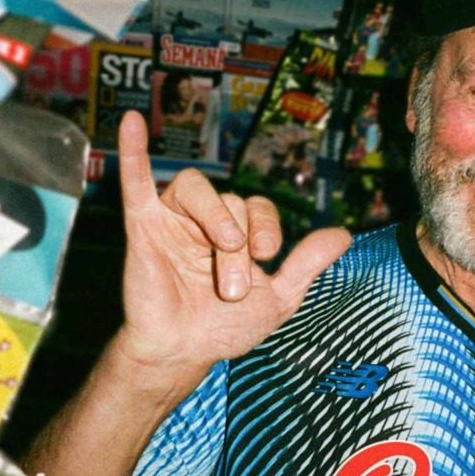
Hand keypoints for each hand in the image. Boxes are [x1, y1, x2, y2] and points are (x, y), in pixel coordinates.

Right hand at [109, 111, 350, 403]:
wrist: (183, 352)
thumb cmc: (225, 326)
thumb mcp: (278, 297)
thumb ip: (306, 263)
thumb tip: (343, 234)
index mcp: (237, 229)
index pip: (257, 206)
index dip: (267, 225)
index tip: (268, 256)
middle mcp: (206, 218)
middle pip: (230, 202)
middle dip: (237, 246)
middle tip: (231, 289)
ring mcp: (174, 220)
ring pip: (196, 188)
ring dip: (214, 219)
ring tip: (220, 254)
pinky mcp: (143, 227)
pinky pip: (135, 182)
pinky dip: (133, 152)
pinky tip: (131, 122)